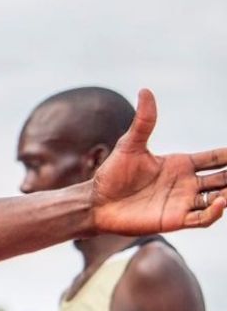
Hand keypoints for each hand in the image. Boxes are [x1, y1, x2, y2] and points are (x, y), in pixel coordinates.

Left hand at [92, 89, 226, 233]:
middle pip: (223, 179)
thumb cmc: (113, 174)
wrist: (97, 202)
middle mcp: (186, 183)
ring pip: (218, 199)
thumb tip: (145, 90)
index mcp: (181, 164)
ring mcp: (183, 202)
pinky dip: (215, 212)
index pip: (215, 159)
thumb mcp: (130, 144)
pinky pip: (202, 218)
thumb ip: (144, 121)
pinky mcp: (175, 220)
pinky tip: (221, 201)